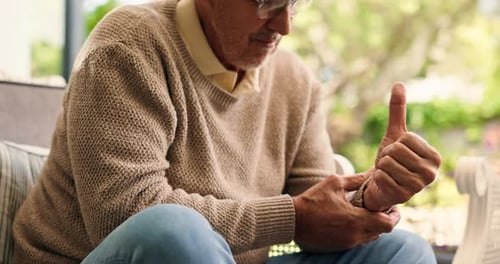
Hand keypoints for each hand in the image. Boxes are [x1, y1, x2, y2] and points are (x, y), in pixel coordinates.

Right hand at [293, 173, 399, 252]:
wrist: (293, 220)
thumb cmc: (313, 200)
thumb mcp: (335, 183)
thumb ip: (357, 180)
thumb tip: (373, 172)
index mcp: (356, 220)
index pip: (388, 224)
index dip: (394, 215)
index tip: (392, 206)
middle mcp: (355, 235)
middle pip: (382, 232)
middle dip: (384, 219)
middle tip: (380, 207)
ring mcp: (347, 243)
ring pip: (371, 237)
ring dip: (372, 226)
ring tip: (366, 212)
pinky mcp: (339, 247)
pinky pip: (358, 240)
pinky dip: (360, 231)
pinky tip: (352, 219)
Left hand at [363, 83, 441, 211]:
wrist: (382, 186)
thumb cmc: (393, 160)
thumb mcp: (395, 134)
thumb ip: (397, 111)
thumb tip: (398, 84)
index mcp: (435, 157)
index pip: (406, 138)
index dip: (395, 143)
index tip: (398, 153)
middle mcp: (432, 173)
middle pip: (396, 150)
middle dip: (387, 155)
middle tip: (391, 164)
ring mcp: (418, 187)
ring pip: (387, 163)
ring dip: (381, 167)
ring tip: (388, 173)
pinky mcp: (403, 197)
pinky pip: (381, 177)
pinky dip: (378, 178)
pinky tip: (385, 183)